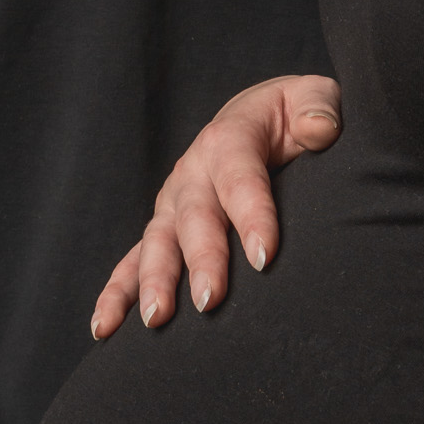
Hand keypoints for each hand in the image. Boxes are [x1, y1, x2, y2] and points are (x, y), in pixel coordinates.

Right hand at [92, 73, 341, 335]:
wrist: (259, 117)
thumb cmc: (292, 113)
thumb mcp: (312, 96)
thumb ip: (318, 107)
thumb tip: (318, 129)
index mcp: (229, 138)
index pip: (240, 177)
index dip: (252, 215)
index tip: (265, 257)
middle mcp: (193, 171)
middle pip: (196, 217)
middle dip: (202, 259)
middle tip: (210, 300)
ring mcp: (173, 203)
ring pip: (159, 242)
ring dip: (154, 281)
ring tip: (156, 318)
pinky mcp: (164, 229)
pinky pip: (133, 262)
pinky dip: (117, 293)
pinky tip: (105, 327)